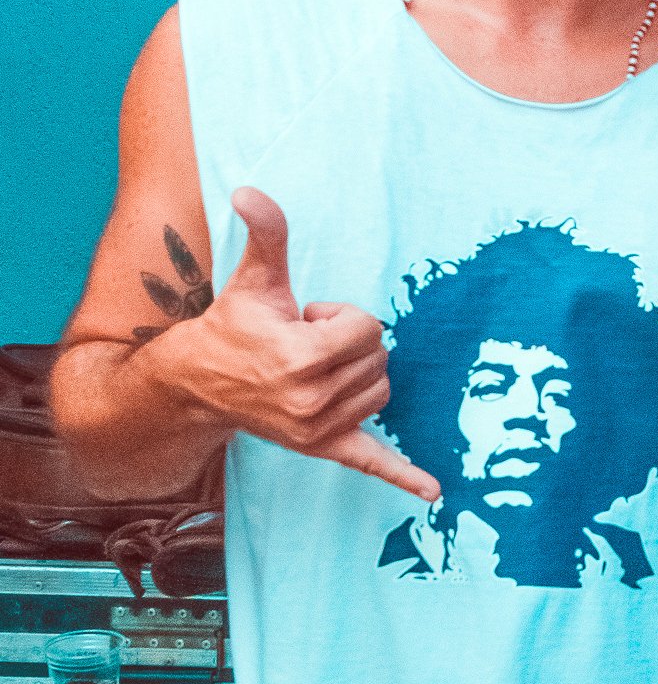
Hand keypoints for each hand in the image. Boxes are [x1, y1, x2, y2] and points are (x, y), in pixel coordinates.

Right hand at [165, 188, 439, 499]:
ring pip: (381, 391)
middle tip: (306, 344)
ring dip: (358, 374)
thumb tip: (249, 191)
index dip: (342, 317)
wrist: (199, 382)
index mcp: (302, 359)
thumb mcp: (254, 279)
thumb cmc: (233, 326)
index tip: (306, 320)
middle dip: (350, 343)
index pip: (367, 328)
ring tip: (313, 368)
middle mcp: (313, 400)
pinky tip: (432, 492)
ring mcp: (319, 430)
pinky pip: (371, 464)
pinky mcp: (323, 448)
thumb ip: (266, 233)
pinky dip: (403, 477)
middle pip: (379, 359)